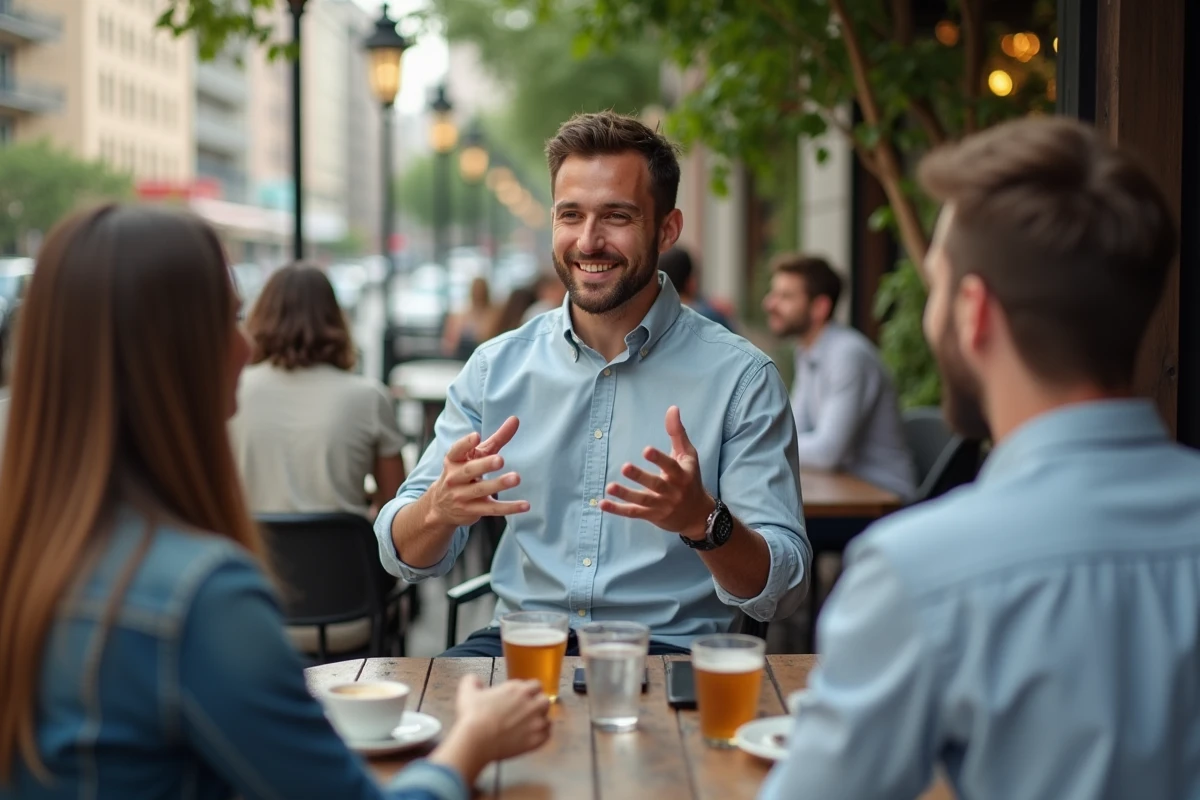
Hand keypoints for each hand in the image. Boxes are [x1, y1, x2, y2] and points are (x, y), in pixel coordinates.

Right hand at [428, 416, 529, 528]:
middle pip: (469, 471)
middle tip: (500, 459)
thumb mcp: (477, 454)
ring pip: (481, 490)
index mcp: (453, 461)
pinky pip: (492, 509)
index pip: (456, 451)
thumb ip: (497, 438)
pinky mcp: (473, 511)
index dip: (465, 444)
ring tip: (516, 478)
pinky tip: (525, 505)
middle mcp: (454, 478)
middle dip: (484, 465)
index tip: (476, 436)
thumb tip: (515, 419)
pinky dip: (509, 508)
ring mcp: (462, 496)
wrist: (440, 506)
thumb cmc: (464, 472)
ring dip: (498, 484)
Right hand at [429, 676, 551, 782]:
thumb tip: (475, 680)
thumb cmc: (473, 716)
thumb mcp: (468, 691)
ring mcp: (536, 722)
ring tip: (528, 726)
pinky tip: (532, 736)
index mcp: (518, 689)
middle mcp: (531, 703)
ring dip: (540, 720)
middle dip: (537, 704)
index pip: (535, 685)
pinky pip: (547, 735)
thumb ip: (472, 681)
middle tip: (526, 712)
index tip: (521, 698)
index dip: (529, 692)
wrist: (476, 740)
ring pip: (548, 718)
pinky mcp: (536, 740)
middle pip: (544, 700)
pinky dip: (542, 736)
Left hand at [600, 406, 714, 539]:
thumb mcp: (688, 456)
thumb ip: (677, 433)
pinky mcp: (651, 515)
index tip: (646, 450)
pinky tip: (602, 504)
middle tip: (625, 467)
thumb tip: (672, 408)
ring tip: (610, 487)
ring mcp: (660, 505)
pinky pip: (633, 513)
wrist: (697, 515)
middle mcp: (671, 491)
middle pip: (655, 485)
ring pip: (641, 500)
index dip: (659, 459)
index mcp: (681, 475)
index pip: (670, 466)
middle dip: (640, 477)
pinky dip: (618, 510)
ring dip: (625, 494)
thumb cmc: (690, 479)